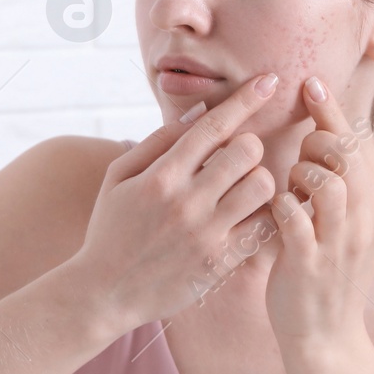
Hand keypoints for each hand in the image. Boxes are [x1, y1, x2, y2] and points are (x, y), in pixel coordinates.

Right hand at [69, 72, 278, 328]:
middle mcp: (185, 201)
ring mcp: (206, 233)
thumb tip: (199, 113)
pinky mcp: (221, 262)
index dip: (246, 99)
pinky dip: (265, 216)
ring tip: (244, 190)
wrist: (104, 293)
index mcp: (160, 176)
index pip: (213, 126)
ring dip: (260, 181)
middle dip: (250, 147)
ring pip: (263, 186)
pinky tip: (252, 216)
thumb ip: (157, 143)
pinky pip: (265, 227)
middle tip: (238, 160)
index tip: (269, 81)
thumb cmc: (110, 230)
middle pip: (248, 151)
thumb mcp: (117, 179)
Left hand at [266, 75, 373, 340]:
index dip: (332, 113)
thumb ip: (331, 190)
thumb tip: (315, 145)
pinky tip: (272, 211)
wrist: (323, 337)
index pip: (356, 147)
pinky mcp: (309, 262)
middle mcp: (364, 222)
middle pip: (345, 157)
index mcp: (372, 209)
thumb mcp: (338, 229)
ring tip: (288, 191)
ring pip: (326, 181)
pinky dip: (278, 205)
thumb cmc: (320, 277)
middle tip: (296, 160)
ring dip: (298, 176)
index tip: (311, 84)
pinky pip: (293, 216)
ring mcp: (339, 242)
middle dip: (314, 146)